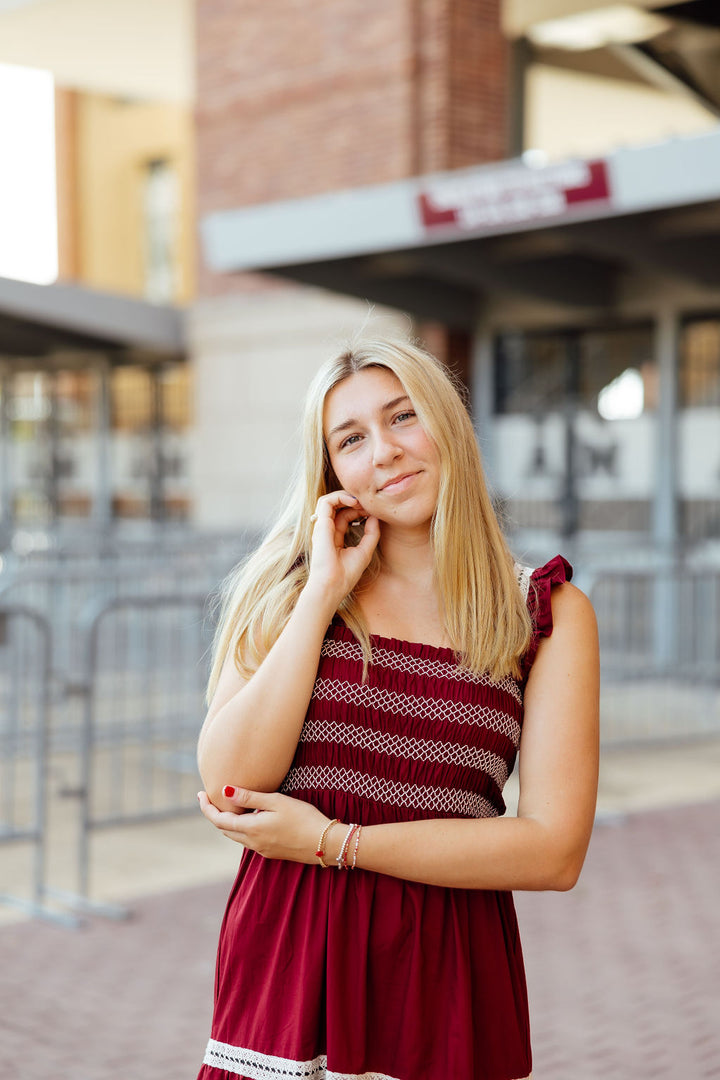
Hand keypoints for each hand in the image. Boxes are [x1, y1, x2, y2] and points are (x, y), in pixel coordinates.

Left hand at [197, 786, 331, 863]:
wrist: (324, 843)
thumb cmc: (303, 818)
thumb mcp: (276, 802)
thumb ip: (249, 797)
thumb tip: (224, 790)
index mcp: (251, 829)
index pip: (219, 820)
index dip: (206, 808)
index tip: (200, 794)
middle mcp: (253, 843)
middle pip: (224, 830)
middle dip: (214, 814)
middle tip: (209, 798)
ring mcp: (262, 850)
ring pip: (236, 836)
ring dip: (227, 823)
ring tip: (227, 806)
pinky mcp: (271, 852)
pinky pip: (248, 841)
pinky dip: (241, 829)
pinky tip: (249, 818)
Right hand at [307, 490, 379, 604]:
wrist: (333, 585)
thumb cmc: (346, 574)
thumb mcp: (365, 551)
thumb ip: (371, 533)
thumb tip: (375, 517)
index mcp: (335, 537)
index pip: (345, 516)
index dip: (359, 510)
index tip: (372, 512)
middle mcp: (327, 530)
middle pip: (338, 507)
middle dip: (354, 501)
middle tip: (368, 504)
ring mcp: (322, 527)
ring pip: (329, 500)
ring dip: (345, 496)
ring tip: (360, 501)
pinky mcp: (320, 524)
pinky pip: (325, 502)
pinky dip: (339, 497)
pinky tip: (354, 502)